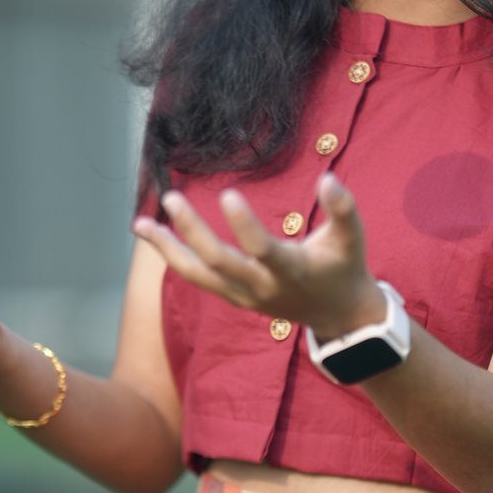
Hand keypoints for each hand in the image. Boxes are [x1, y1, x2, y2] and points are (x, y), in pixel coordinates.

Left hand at [133, 172, 385, 341]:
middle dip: (192, 231)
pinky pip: (199, 279)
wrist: (338, 314)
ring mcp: (245, 296)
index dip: (245, 225)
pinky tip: (156, 237)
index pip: (263, 249)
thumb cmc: (344, 267)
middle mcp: (263, 287)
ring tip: (140, 225)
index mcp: (292, 270)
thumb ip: (343, 208)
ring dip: (168, 250)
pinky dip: (176, 258)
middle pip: (219, 263)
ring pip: (199, 276)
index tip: (228, 193)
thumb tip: (327, 178)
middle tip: (170, 198)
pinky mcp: (235, 298)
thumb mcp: (352, 237)